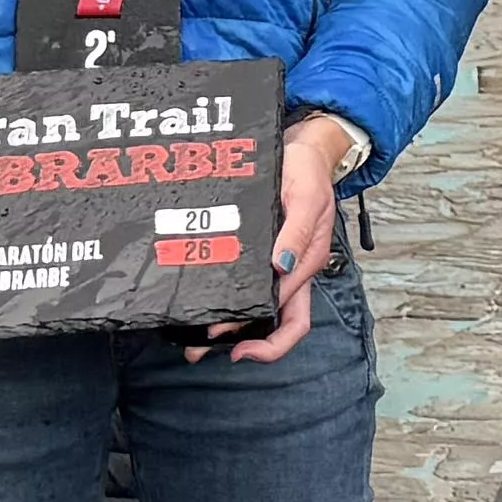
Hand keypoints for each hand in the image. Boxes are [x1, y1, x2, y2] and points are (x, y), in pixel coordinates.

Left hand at [196, 113, 348, 364]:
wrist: (305, 151)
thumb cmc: (308, 172)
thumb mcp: (306, 198)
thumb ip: (296, 234)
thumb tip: (280, 269)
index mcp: (307, 264)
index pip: (292, 319)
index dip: (267, 342)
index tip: (238, 350)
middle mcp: (293, 271)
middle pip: (277, 324)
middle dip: (244, 345)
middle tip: (200, 351)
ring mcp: (279, 264)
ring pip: (260, 310)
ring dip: (230, 329)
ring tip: (194, 341)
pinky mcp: (265, 253)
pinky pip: (249, 286)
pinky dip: (229, 301)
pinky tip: (205, 302)